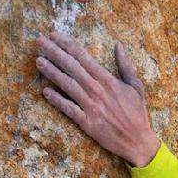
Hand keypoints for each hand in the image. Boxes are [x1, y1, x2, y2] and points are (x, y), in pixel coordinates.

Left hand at [35, 34, 159, 165]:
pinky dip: (57, 100)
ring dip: (52, 72)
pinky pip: (69, 109)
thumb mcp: (136, 86)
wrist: (138, 142)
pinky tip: (45, 92)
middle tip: (39, 41)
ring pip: (68, 85)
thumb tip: (118, 45)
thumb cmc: (138, 114)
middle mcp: (97, 91)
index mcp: (108, 80)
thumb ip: (125, 65)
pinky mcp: (88, 123)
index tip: (54, 35)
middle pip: (72, 67)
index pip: (83, 57)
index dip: (67, 45)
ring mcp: (91, 107)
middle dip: (54, 52)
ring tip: (38, 61)